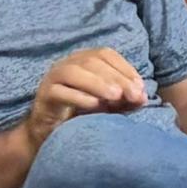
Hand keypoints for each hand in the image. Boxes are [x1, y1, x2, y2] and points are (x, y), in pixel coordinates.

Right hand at [22, 46, 151, 135]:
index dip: (125, 68)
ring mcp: (53, 78)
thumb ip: (125, 99)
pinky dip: (79, 97)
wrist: (50, 133)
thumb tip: (142, 97)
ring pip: (73, 72)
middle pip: (92, 61)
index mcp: (84, 60)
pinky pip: (60, 92)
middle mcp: (67, 64)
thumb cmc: (82, 114)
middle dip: (116, 77)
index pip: (106, 54)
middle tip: (133, 94)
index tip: (140, 87)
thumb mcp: (109, 104)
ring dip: (97, 83)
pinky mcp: (44, 96)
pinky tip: (96, 106)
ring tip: (116, 96)